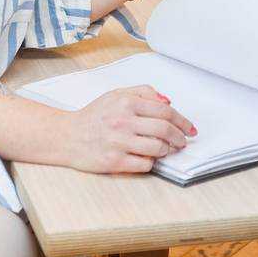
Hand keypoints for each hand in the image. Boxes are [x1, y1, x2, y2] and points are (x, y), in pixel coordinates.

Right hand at [65, 85, 196, 173]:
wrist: (68, 136)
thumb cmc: (94, 116)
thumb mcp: (117, 94)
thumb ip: (143, 92)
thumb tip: (168, 101)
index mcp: (126, 102)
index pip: (164, 111)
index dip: (182, 120)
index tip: (189, 128)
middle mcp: (123, 121)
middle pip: (164, 129)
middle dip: (179, 137)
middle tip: (183, 141)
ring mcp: (119, 142)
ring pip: (158, 148)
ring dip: (167, 150)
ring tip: (166, 149)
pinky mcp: (115, 161)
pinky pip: (145, 164)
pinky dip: (152, 161)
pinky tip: (148, 157)